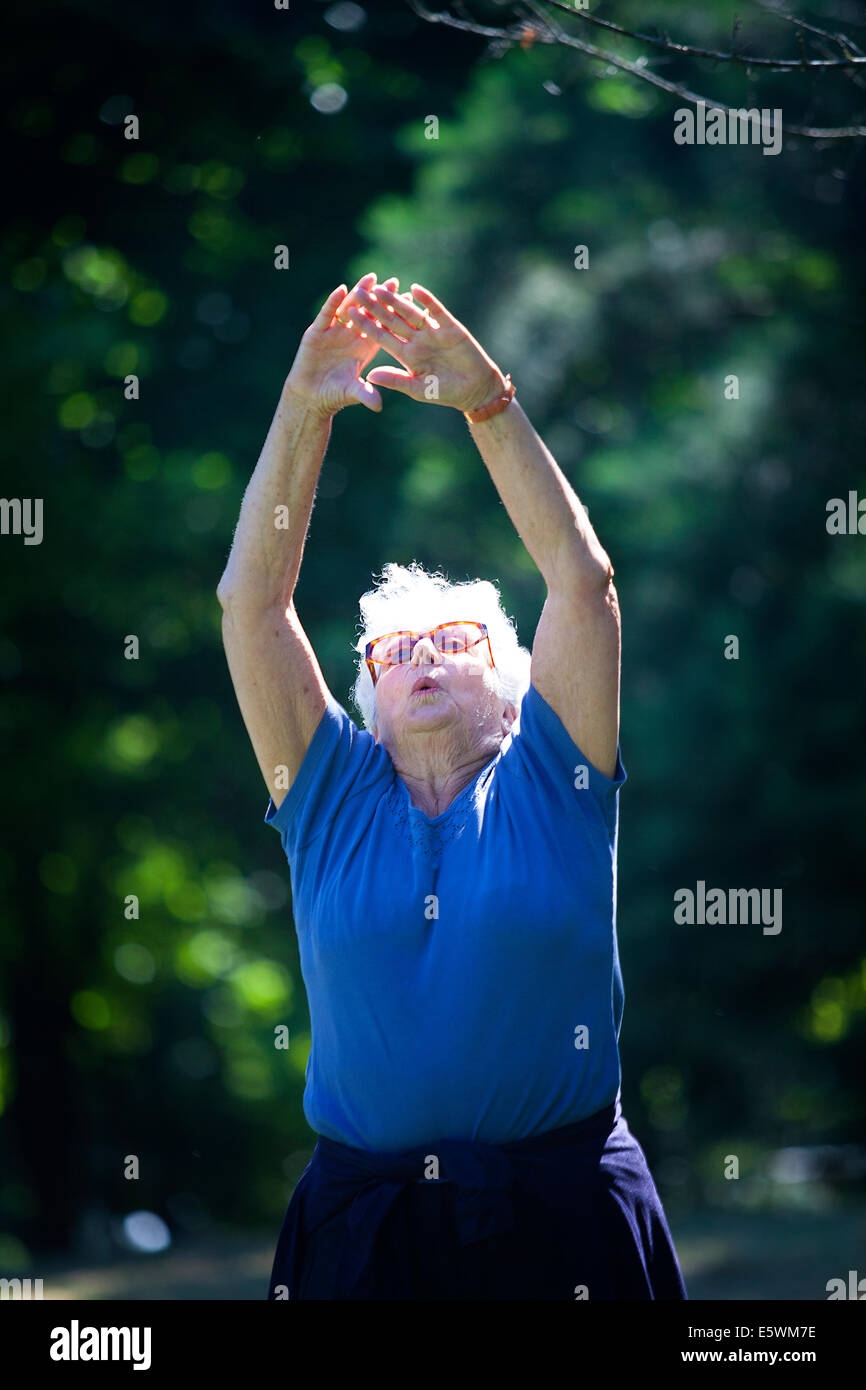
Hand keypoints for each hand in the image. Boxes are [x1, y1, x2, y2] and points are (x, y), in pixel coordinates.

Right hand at [284, 273, 400, 416]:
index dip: (394, 316)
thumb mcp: (352, 394)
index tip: (408, 302)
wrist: (310, 396)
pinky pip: (327, 315)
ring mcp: (334, 332)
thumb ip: (365, 395)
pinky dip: (333, 303)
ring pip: (349, 309)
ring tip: (371, 279)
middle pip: (368, 314)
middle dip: (380, 299)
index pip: (382, 328)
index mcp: (365, 348)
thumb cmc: (334, 395)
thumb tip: (378, 406)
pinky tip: (341, 290)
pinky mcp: (317, 332)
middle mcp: (351, 336)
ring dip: (359, 294)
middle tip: (393, 282)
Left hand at [349, 282, 506, 412]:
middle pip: (392, 321)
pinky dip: (427, 301)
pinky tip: (415, 290)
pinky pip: (436, 311)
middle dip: (376, 307)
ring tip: (381, 287)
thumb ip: (395, 380)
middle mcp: (416, 340)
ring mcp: (432, 332)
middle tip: (358, 293)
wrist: (475, 390)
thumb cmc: (445, 393)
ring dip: (397, 300)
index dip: (366, 326)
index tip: (349, 315)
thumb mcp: (418, 389)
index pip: (382, 337)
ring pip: (411, 313)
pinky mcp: (450, 327)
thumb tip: (369, 375)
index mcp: (406, 355)